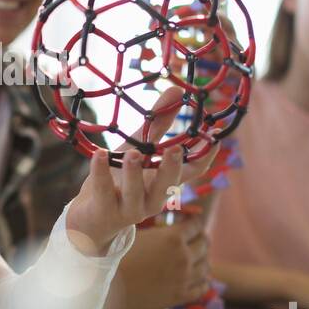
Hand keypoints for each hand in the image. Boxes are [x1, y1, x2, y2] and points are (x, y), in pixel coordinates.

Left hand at [66, 88, 213, 255]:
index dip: (206, 155)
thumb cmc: (119, 179)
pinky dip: (101, 172)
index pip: (192, 171)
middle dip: (171, 168)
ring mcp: (130, 208)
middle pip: (167, 185)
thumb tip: (176, 89)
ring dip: (134, 173)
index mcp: (164, 182)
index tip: (216, 134)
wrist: (92, 219)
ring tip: (132, 154)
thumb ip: (158, 124)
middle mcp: (153, 198)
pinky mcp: (105, 212)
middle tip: (174, 150)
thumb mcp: (138, 148)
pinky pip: (104, 191)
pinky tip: (100, 154)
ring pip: (136, 192)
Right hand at [107, 214, 210, 308]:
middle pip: (205, 244)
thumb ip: (158, 230)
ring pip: (206, 265)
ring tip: (195, 258)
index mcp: (173, 238)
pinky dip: (202, 280)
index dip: (194, 222)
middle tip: (195, 239)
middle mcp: (184, 257)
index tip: (191, 223)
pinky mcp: (181, 296)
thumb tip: (169, 225)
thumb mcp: (138, 234)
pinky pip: (202, 287)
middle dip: (200, 239)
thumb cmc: (118, 257)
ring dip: (202, 259)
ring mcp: (185, 278)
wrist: (110, 287)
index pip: (196, 225)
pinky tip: (196, 277)